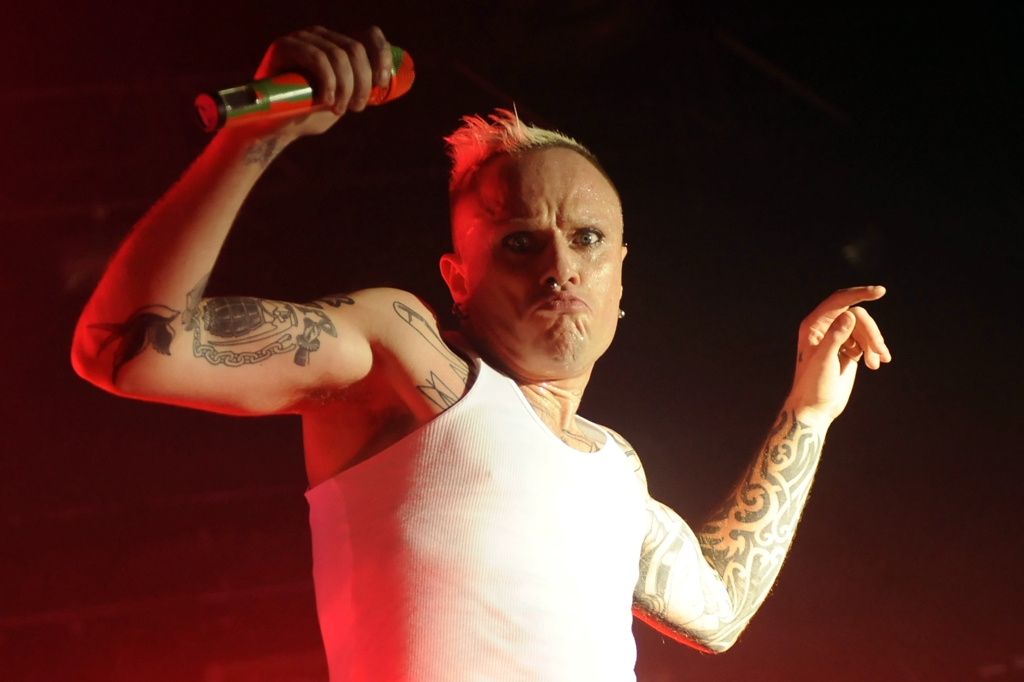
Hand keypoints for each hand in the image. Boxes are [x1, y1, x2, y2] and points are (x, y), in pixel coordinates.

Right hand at [237, 25, 394, 139]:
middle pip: (355, 49)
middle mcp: (321, 36)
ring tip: (339, 109)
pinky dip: (329, 82)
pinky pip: (317, 58)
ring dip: (346, 87)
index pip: (369, 35)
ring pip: (339, 55)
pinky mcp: (284, 46)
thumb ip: (361, 88)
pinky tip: (327, 101)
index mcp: (338, 44)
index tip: (382, 84)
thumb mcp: (343, 100)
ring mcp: (302, 39)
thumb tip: (385, 83)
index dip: (382, 56)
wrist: (275, 129)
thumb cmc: (309, 115)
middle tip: (356, 107)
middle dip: (362, 83)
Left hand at [786, 286, 891, 421]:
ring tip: (878, 362)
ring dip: (875, 343)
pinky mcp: (849, 350)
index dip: (859, 294)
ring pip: (864, 328)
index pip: (839, 302)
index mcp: (813, 325)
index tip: (880, 291)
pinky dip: (874, 351)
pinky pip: (867, 341)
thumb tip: (850, 315)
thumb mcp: (824, 360)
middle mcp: (825, 328)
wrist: (816, 408)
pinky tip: (877, 364)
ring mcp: (838, 338)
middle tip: (880, 351)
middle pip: (857, 316)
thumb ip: (836, 336)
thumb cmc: (813, 385)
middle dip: (871, 332)